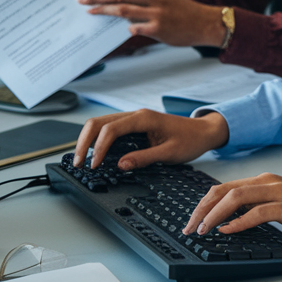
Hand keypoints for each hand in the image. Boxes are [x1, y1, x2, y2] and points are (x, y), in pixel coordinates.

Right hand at [72, 108, 229, 169]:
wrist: (203, 132)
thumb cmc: (190, 140)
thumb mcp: (170, 153)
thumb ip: (144, 158)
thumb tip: (120, 165)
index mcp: (143, 118)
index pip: (111, 129)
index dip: (98, 148)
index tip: (94, 165)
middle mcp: (135, 115)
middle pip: (98, 123)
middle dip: (84, 142)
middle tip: (78, 163)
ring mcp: (133, 119)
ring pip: (100, 124)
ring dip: (88, 140)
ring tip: (82, 160)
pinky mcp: (133, 126)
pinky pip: (109, 130)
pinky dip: (98, 140)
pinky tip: (95, 154)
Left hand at [78, 0, 227, 46]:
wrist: (205, 23)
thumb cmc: (182, 11)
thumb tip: (117, 1)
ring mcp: (157, 13)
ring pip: (123, 10)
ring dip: (103, 10)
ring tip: (89, 10)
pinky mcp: (159, 28)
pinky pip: (135, 28)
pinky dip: (126, 28)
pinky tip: (119, 30)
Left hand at [183, 177, 281, 238]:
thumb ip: (261, 204)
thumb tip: (235, 218)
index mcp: (265, 180)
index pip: (224, 187)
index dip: (204, 203)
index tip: (192, 220)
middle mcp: (268, 181)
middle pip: (224, 190)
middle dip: (201, 209)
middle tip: (188, 226)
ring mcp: (278, 192)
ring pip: (236, 198)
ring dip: (214, 215)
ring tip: (202, 230)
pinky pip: (257, 212)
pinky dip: (237, 222)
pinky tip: (227, 231)